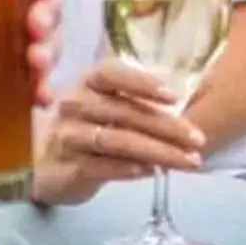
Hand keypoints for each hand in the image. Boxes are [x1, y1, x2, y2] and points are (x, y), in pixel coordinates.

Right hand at [31, 60, 208, 208]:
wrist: (47, 166)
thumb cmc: (88, 128)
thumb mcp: (110, 104)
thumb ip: (140, 92)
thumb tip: (181, 75)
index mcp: (88, 82)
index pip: (111, 73)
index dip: (142, 82)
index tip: (175, 96)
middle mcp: (74, 104)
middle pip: (124, 111)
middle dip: (167, 126)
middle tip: (198, 139)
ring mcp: (69, 136)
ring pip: (118, 140)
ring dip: (158, 151)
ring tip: (188, 160)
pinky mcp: (68, 166)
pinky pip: (103, 166)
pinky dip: (130, 169)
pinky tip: (154, 171)